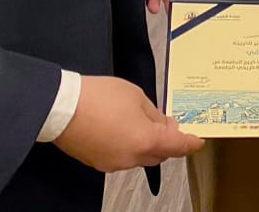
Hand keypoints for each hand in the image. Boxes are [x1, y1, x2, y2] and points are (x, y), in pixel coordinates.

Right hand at [53, 75, 202, 171]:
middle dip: (166, 141)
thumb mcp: (135, 95)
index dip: (189, 143)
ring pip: (139, 157)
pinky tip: (121, 129)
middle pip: (159, 154)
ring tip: (138, 120)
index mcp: (146, 141)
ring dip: (145, 143)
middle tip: (166, 123)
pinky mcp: (98, 163)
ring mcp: (113, 163)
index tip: (197, 141)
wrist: (61, 107)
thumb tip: (163, 124)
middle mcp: (131, 158)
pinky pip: (121, 157)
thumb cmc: (98, 97)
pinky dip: (127, 145)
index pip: (176, 146)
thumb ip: (154, 113)